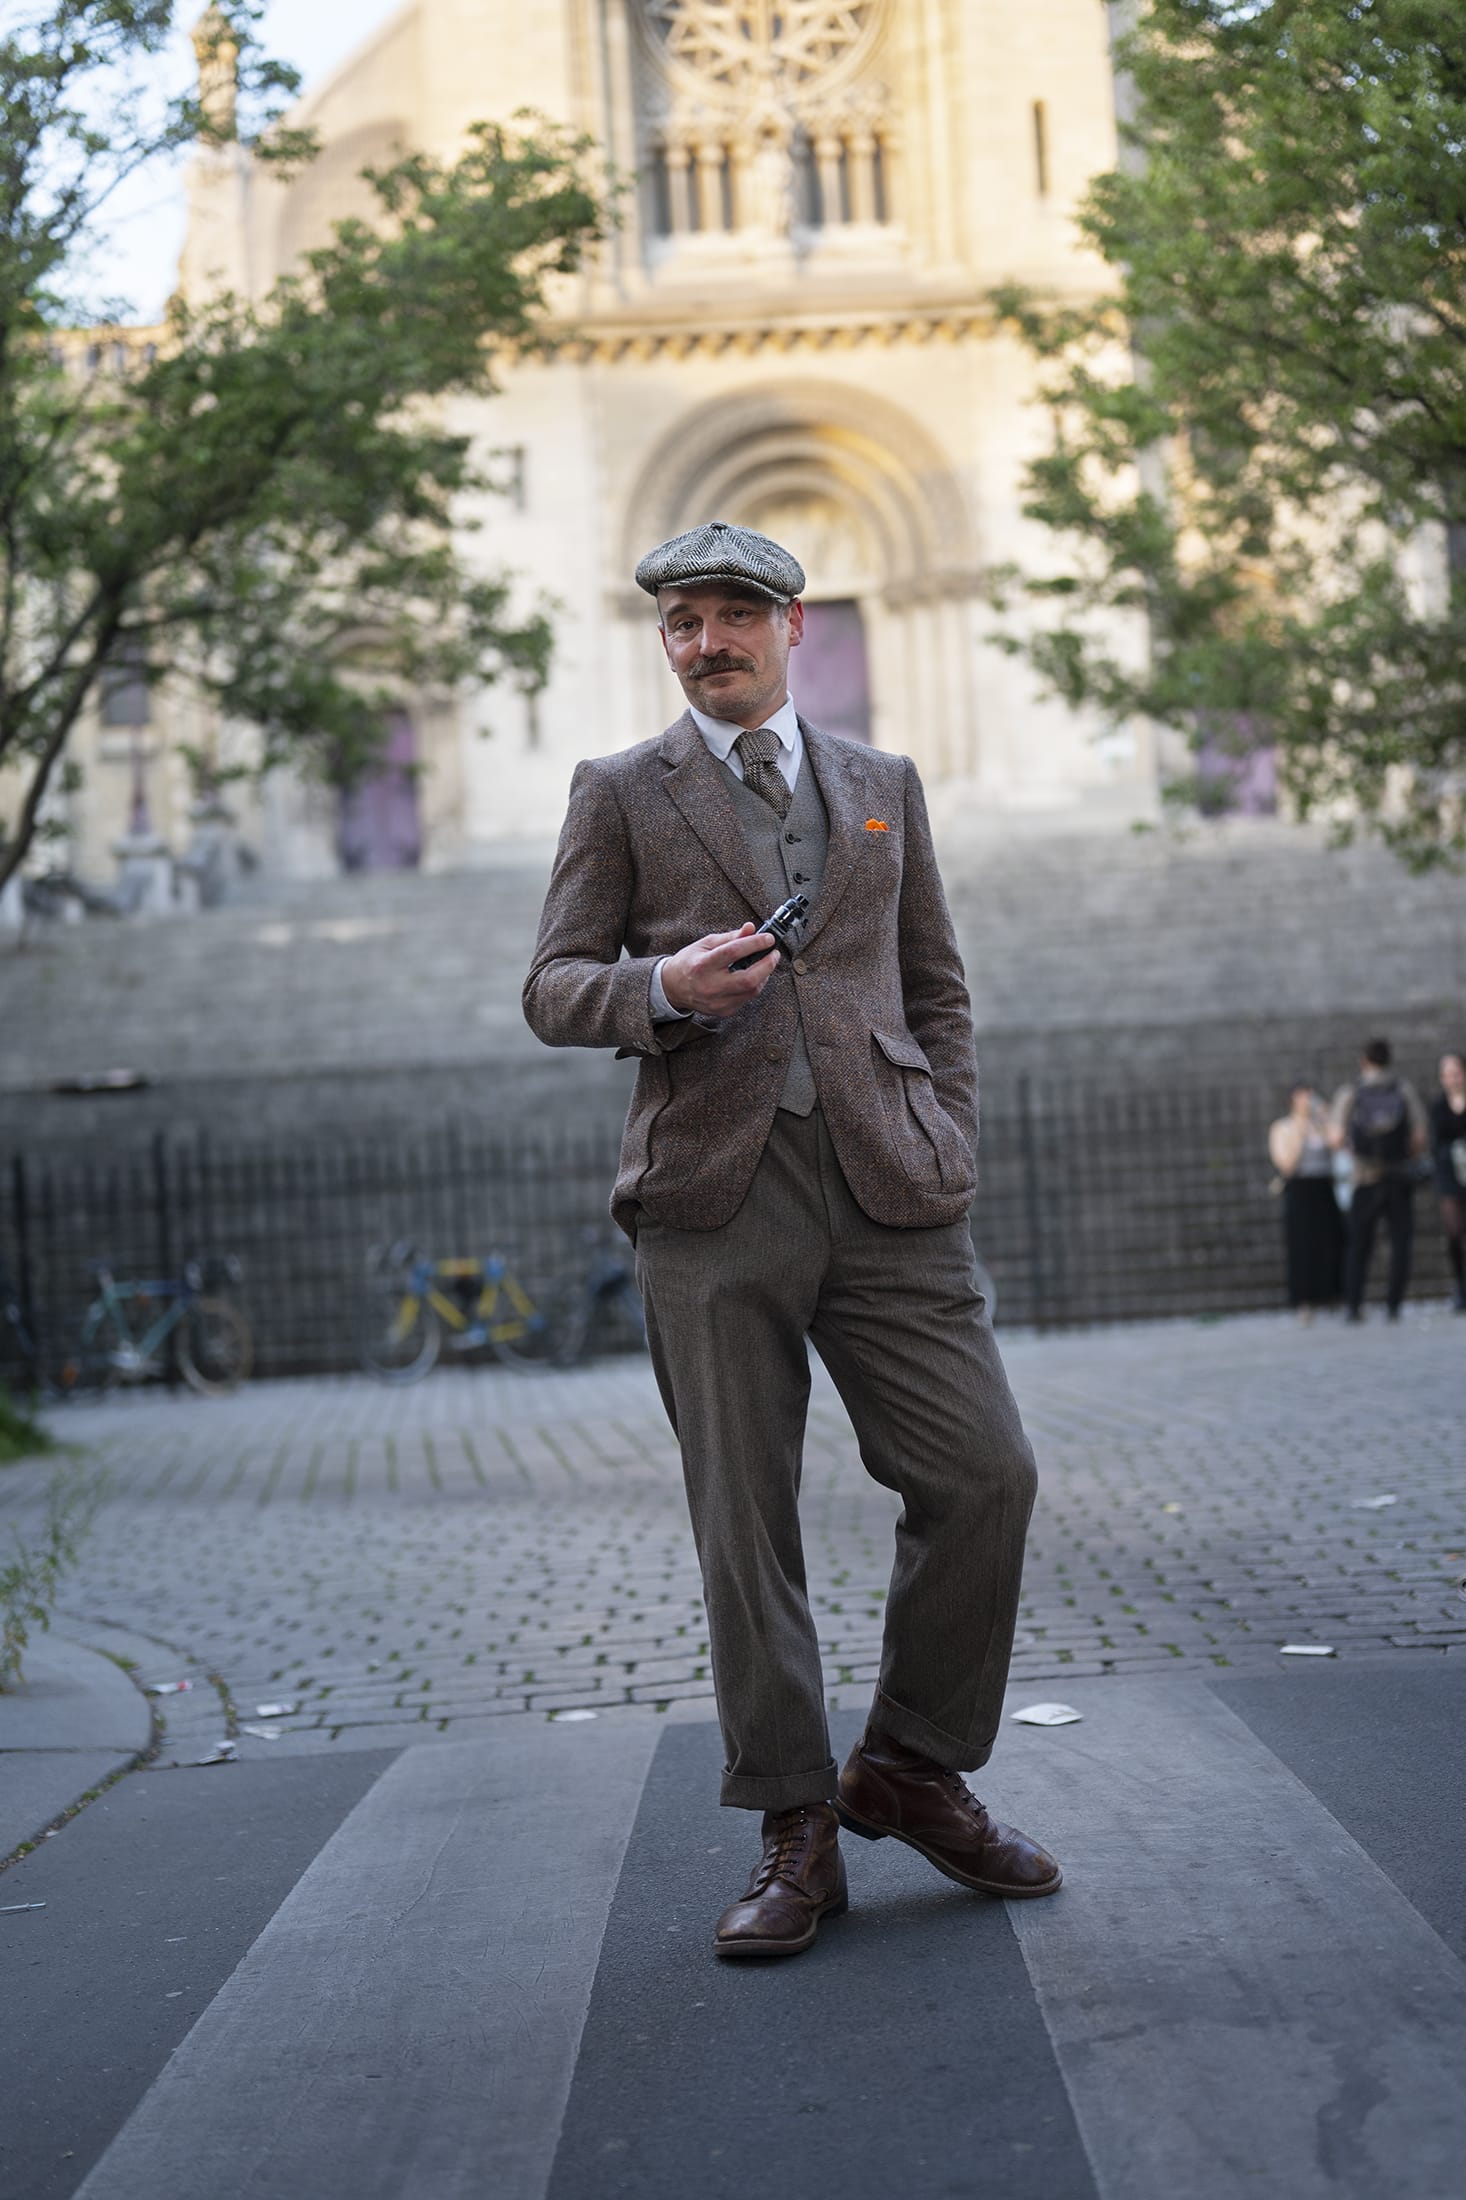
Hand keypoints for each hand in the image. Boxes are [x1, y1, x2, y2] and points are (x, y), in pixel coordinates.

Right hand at [660, 924, 777, 1016]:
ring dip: (764, 976)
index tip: (768, 938)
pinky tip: (753, 976)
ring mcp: (717, 1001)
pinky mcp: (723, 1011)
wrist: (673, 987)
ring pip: (751, 991)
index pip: (733, 952)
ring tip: (765, 964)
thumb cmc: (689, 962)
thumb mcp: (705, 943)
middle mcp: (710, 985)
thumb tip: (751, 929)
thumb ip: (730, 937)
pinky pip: (746, 998)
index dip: (755, 944)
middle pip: (748, 979)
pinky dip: (754, 986)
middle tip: (774, 954)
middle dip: (767, 965)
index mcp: (703, 965)